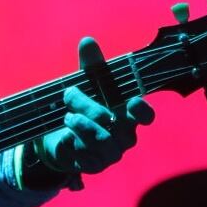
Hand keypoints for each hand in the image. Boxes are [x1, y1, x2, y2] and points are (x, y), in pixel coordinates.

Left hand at [36, 37, 154, 188]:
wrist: (61, 138)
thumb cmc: (82, 108)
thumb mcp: (84, 84)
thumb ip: (90, 65)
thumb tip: (87, 41)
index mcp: (127, 115)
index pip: (145, 116)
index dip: (142, 111)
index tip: (132, 101)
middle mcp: (124, 135)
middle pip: (113, 121)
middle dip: (87, 105)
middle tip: (69, 95)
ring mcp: (111, 153)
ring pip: (101, 139)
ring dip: (80, 123)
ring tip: (67, 117)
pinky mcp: (95, 166)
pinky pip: (87, 155)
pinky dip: (73, 142)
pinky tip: (66, 137)